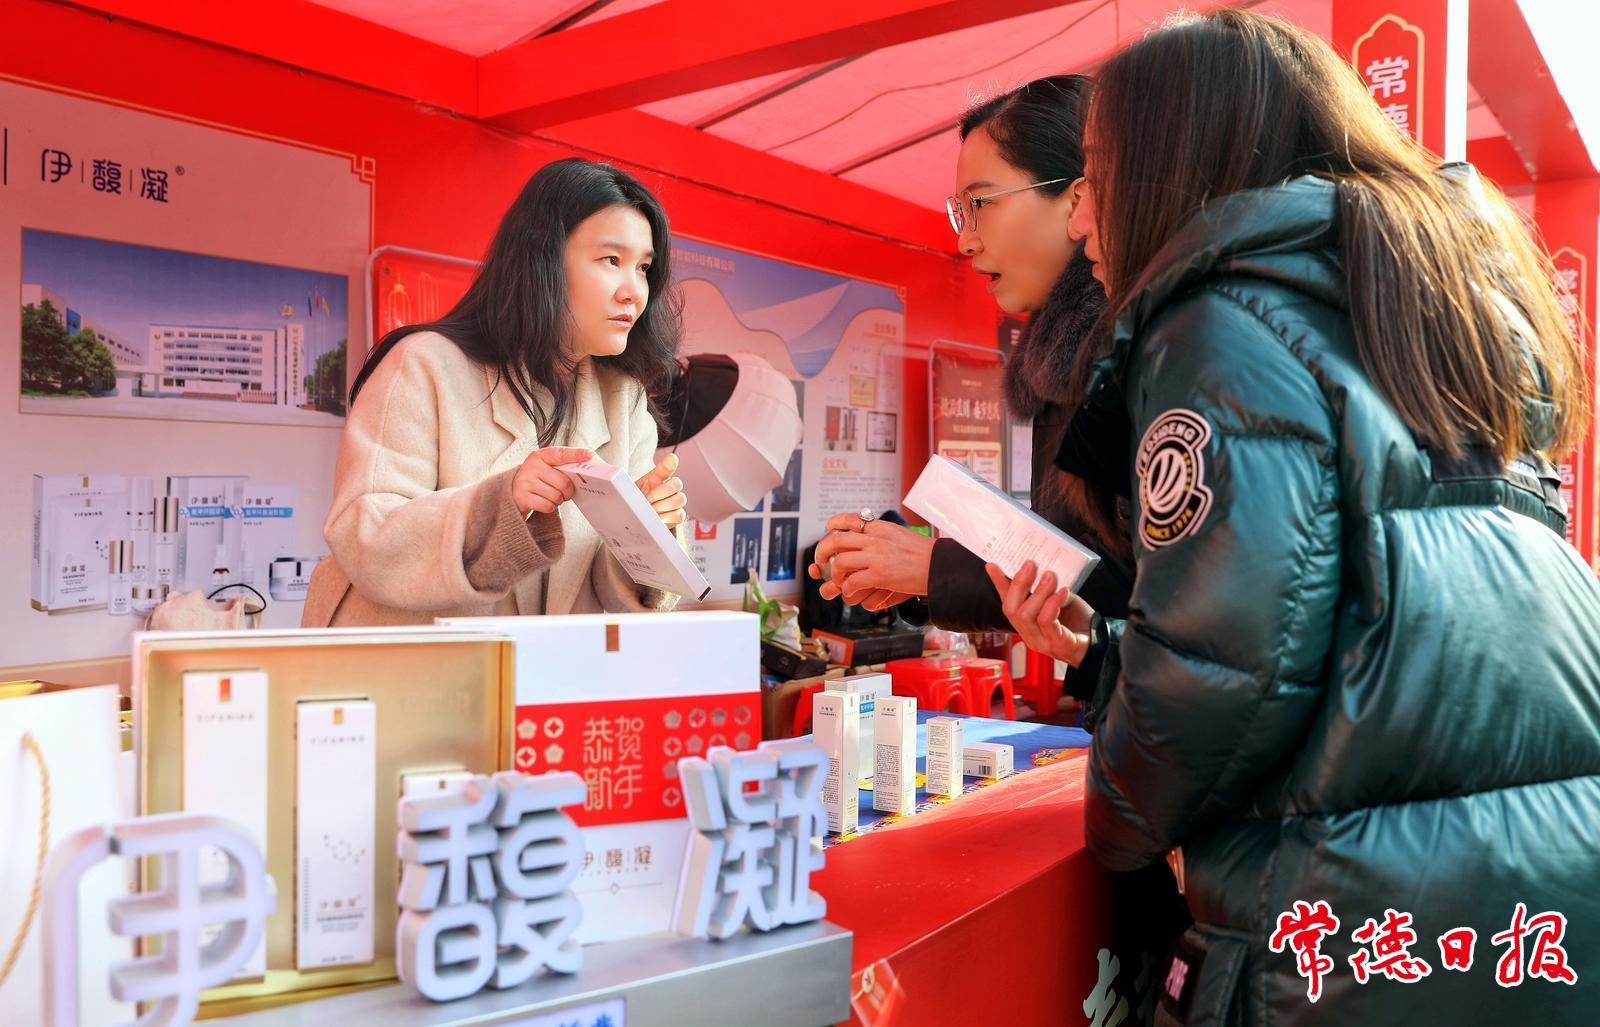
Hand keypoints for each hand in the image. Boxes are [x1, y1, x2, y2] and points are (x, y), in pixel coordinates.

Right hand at [513, 447, 594, 518]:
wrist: (513, 492)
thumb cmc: (539, 479)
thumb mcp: (549, 467)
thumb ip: (566, 464)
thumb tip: (592, 463)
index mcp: (541, 455)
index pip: (561, 454)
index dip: (576, 454)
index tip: (590, 455)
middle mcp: (531, 466)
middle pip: (564, 482)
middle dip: (569, 491)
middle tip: (565, 492)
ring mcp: (524, 481)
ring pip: (556, 496)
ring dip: (559, 500)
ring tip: (551, 495)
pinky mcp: (521, 497)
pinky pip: (548, 506)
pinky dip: (550, 507)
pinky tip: (544, 502)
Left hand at [636, 452, 687, 528]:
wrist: (635, 518)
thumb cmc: (636, 501)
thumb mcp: (634, 488)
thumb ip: (638, 478)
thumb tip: (654, 466)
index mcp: (660, 478)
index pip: (668, 466)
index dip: (670, 463)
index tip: (671, 459)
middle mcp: (671, 488)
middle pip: (677, 484)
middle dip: (661, 492)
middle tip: (648, 499)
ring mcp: (676, 502)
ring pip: (680, 500)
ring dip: (664, 506)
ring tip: (651, 510)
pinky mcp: (677, 516)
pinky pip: (680, 515)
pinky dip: (668, 518)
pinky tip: (658, 519)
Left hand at [806, 512, 932, 611]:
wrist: (941, 565)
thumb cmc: (925, 554)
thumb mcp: (901, 535)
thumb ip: (883, 535)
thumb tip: (870, 536)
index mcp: (880, 527)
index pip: (848, 520)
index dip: (833, 526)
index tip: (829, 532)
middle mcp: (874, 539)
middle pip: (835, 540)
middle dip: (822, 552)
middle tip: (821, 562)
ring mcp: (876, 557)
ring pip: (839, 562)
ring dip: (834, 575)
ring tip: (839, 581)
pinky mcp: (880, 575)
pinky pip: (852, 582)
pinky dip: (847, 589)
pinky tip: (852, 592)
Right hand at [985, 560, 1096, 665]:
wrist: (1100, 642)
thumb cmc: (1077, 620)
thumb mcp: (1058, 598)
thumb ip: (1046, 588)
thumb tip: (1037, 567)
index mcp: (1025, 622)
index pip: (1007, 601)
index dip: (999, 583)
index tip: (993, 564)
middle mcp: (1028, 633)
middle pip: (1011, 610)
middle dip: (1018, 584)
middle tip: (1030, 564)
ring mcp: (1041, 642)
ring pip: (1026, 615)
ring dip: (1038, 592)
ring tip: (1050, 576)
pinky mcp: (1057, 645)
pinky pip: (1047, 622)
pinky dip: (1052, 604)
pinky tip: (1063, 591)